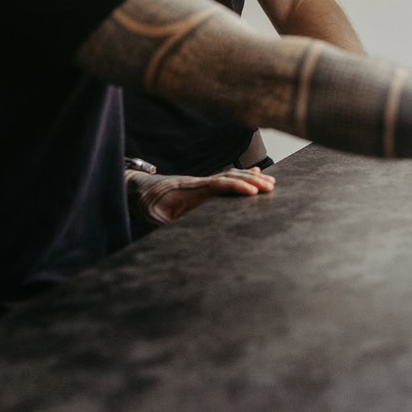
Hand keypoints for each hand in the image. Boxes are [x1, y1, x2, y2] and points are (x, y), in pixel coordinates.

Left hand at [125, 166, 275, 225]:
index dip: (236, 187)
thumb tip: (180, 239)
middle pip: (230, 176)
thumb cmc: (147, 205)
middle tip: (272, 187)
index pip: (218, 185)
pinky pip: (226, 177)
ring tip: (270, 181)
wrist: (139, 189)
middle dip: (251, 181)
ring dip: (250, 177)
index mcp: (190, 190)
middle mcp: (200, 182)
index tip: (253, 192)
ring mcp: (203, 181)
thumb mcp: (155, 219)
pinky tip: (255, 173)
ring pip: (230, 175)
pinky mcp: (204, 184)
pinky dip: (242, 175)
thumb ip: (169, 226)